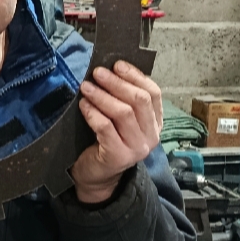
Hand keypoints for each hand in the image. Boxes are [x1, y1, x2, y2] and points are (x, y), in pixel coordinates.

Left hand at [70, 61, 162, 203]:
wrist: (97, 176)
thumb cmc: (107, 141)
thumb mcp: (121, 120)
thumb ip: (123, 99)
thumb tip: (111, 69)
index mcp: (156, 123)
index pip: (153, 93)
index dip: (135, 76)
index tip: (117, 64)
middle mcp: (151, 136)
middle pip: (139, 100)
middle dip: (117, 83)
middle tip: (97, 72)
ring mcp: (137, 148)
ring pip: (123, 113)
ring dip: (102, 96)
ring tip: (86, 87)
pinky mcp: (119, 156)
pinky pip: (106, 128)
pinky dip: (93, 113)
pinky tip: (83, 105)